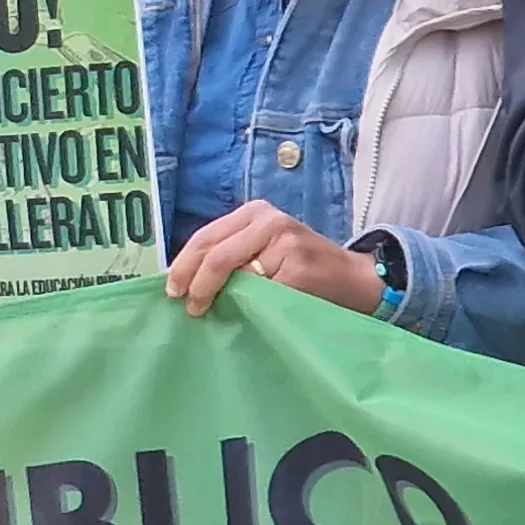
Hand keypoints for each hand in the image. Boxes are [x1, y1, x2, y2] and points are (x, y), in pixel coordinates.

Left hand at [166, 201, 383, 317]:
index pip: (205, 237)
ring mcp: (284, 241)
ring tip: (207, 311)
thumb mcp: (263, 248)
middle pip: (215, 253)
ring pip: (233, 271)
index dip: (183, 265)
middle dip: (194, 282)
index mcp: (254, 212)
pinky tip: (242, 312)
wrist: (353, 278)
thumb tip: (183, 279)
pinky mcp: (297, 266)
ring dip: (215, 295)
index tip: (171, 290)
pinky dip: (245, 304)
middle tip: (187, 306)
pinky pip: (259, 290)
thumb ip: (231, 254)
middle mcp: (268, 220)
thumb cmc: (301, 267)